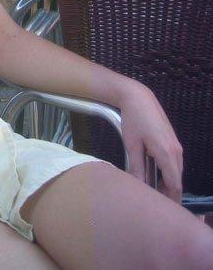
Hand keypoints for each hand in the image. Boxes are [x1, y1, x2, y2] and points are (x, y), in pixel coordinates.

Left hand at [118, 80, 182, 201]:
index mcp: (167, 153)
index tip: (162, 210)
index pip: (175, 184)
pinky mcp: (173, 141)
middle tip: (152, 202)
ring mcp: (177, 145)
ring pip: (176, 171)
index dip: (170, 199)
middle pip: (177, 179)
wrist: (138, 97)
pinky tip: (154, 174)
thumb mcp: (132, 145)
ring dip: (167, 182)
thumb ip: (137, 168)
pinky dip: (167, 171)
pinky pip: (174, 162)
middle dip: (167, 192)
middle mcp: (177, 151)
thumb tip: (139, 188)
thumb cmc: (133, 120)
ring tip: (151, 189)